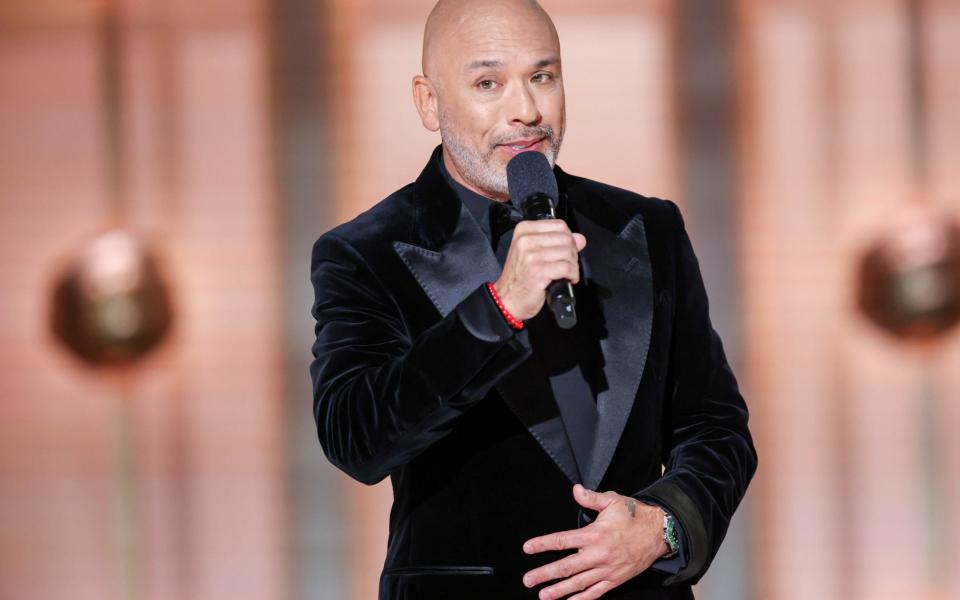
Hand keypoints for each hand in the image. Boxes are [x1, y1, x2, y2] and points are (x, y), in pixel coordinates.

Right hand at [493, 219, 586, 320]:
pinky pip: (567, 267)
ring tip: (567, 273)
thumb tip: (580, 239)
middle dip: (573, 253)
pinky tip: (568, 279)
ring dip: (573, 265)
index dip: (569, 238)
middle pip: (565, 238)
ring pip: (568, 252)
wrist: (507, 299)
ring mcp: (531, 256)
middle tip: (568, 264)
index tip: (566, 250)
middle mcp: (525, 240)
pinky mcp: (538, 271)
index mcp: (524, 231)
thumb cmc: (519, 277)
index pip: (559, 225)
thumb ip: (557, 243)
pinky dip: (572, 275)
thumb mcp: (534, 253)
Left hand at [521, 484, 668, 599]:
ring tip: (543, 595)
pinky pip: (596, 592)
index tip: (528, 548)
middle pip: (566, 567)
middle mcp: (598, 555)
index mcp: (594, 535)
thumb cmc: (633, 515)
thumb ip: (591, 498)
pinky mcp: (615, 580)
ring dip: (559, 590)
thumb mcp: (612, 501)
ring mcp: (606, 570)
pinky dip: (581, 599)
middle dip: (545, 574)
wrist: (658, 533)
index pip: (562, 541)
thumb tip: (575, 490)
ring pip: (578, 583)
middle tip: (528, 580)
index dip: (543, 544)